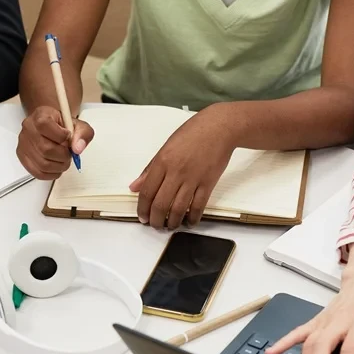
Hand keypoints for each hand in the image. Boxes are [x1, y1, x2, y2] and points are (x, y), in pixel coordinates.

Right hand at [16, 105, 93, 179]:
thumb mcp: (78, 125)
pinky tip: (57, 167)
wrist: (51, 127)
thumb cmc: (62, 126)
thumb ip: (83, 133)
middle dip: (63, 155)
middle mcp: (28, 128)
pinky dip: (52, 174)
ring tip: (63, 160)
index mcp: (40, 115)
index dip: (60, 135)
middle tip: (69, 153)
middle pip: (45, 148)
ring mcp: (23, 143)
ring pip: (42, 163)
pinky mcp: (22, 157)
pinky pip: (37, 173)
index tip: (68, 137)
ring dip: (59, 166)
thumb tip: (77, 148)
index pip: (44, 125)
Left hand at [129, 106, 235, 228]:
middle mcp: (176, 172)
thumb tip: (135, 186)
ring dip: (172, 223)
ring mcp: (193, 179)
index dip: (142, 209)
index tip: (142, 217)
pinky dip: (192, 218)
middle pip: (160, 204)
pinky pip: (198, 207)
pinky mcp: (208, 183)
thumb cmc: (192, 134)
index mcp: (162, 162)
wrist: (219, 127)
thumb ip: (149, 169)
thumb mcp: (165, 147)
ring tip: (170, 226)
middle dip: (155, 220)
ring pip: (178, 209)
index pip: (147, 192)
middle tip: (155, 225)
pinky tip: (189, 222)